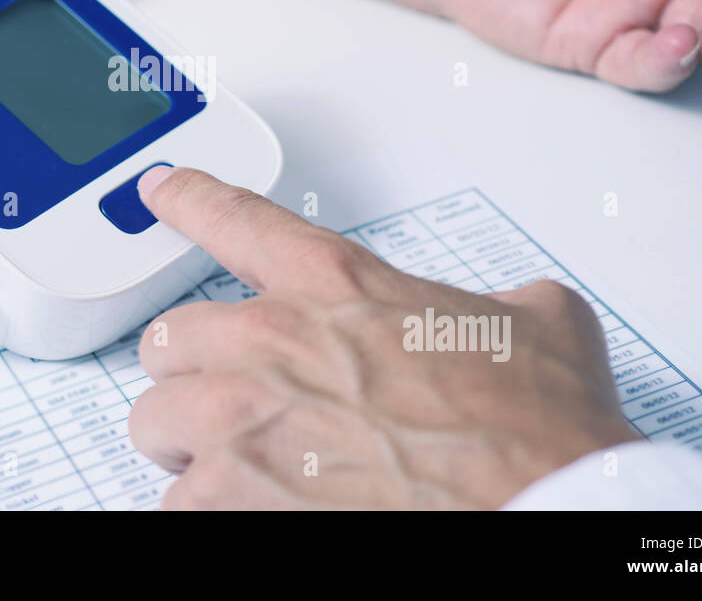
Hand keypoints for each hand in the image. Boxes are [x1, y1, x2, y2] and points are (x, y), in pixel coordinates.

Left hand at [128, 166, 637, 509]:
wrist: (547, 511)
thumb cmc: (538, 433)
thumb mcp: (539, 324)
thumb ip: (497, 303)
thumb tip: (513, 312)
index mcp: (336, 284)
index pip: (234, 217)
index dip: (187, 198)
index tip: (160, 189)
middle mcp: (272, 342)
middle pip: (167, 337)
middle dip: (193, 372)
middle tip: (232, 399)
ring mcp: (243, 420)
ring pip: (154, 420)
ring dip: (188, 444)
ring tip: (234, 466)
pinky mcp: (229, 498)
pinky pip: (174, 501)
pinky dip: (205, 510)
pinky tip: (251, 513)